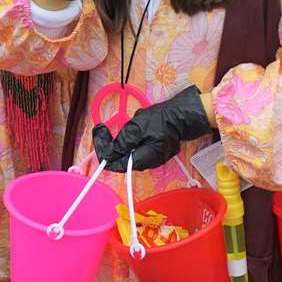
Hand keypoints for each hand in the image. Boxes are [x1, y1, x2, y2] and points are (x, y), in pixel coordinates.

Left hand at [91, 84, 212, 170]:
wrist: (181, 116)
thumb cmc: (161, 120)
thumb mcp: (137, 127)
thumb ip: (122, 142)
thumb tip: (108, 154)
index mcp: (141, 160)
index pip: (113, 164)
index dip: (103, 149)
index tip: (99, 131)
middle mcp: (146, 164)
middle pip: (119, 160)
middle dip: (109, 145)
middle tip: (104, 128)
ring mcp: (150, 160)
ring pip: (126, 155)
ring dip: (119, 142)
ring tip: (123, 126)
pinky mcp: (153, 153)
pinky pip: (135, 151)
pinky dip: (128, 142)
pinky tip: (132, 130)